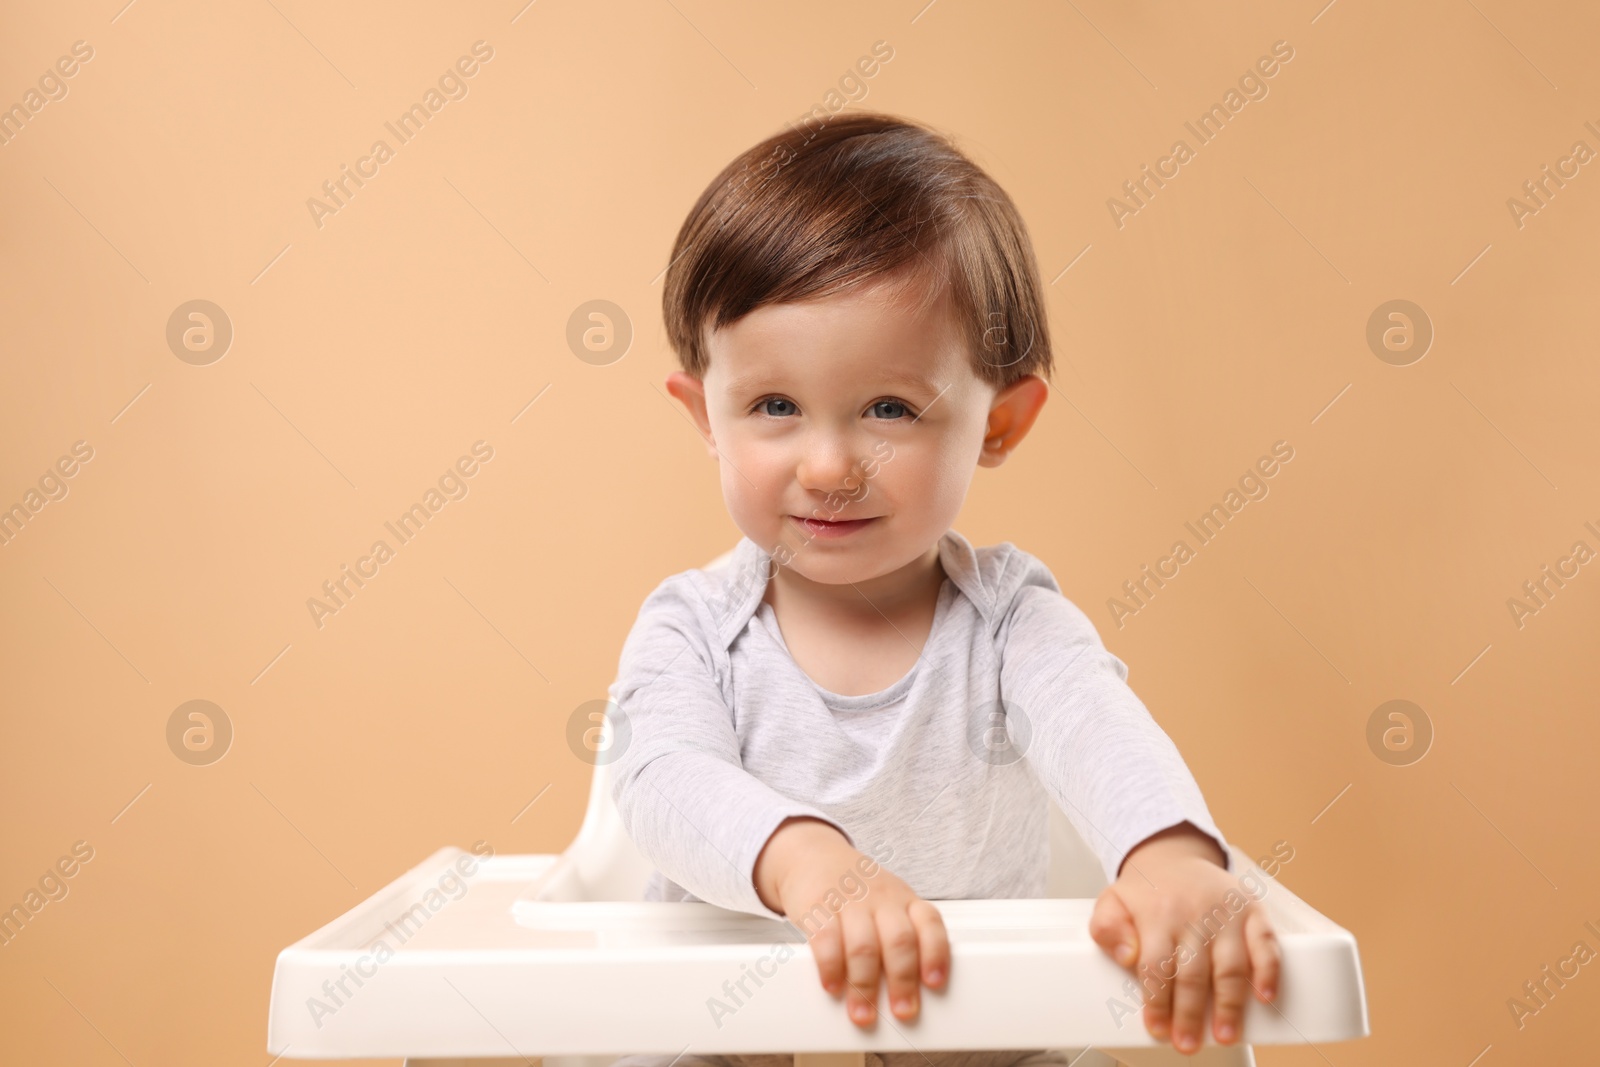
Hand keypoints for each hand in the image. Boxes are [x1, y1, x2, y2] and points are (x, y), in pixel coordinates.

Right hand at [753, 817, 949, 1026]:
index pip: (929, 922)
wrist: (811, 855)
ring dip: (865, 985)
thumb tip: (914, 990)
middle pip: (899, 940)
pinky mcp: (817, 905)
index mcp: (904, 899)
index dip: (936, 953)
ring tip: (862, 1013)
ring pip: (864, 945)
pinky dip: (831, 967)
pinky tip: (832, 986)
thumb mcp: (887, 903)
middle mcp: (881, 899)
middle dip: (903, 981)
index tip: (935, 983)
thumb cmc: (856, 889)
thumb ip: (902, 937)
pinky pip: (826, 939)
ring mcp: (849, 900)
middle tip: (903, 1010)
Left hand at [1088, 823, 1280, 1053]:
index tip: (1158, 1029)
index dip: (1157, 1002)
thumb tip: (1125, 956)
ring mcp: (1226, 913)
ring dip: (1229, 1004)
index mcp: (1157, 915)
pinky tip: (1265, 997)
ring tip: (1225, 1035)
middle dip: (1190, 1014)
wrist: (1173, 855)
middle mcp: (1194, 915)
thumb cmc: (1145, 891)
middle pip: (1193, 972)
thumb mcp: (1111, 902)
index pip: (1156, 966)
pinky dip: (1269, 971)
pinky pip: (1266, 943)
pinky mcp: (1252, 910)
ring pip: (1230, 965)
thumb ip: (1107, 929)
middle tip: (1188, 1043)